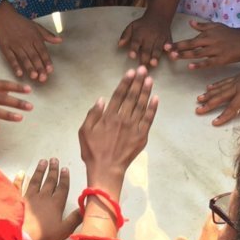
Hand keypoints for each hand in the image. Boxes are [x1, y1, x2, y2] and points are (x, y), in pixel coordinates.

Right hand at [0, 5, 61, 80]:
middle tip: (43, 79)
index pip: (42, 51)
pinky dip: (15, 66)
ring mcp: (15, 45)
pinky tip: (19, 74)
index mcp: (35, 37)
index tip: (50, 70)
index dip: (46, 61)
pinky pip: (11, 58)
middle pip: (34, 56)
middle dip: (39, 68)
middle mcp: (26, 42)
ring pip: (24, 58)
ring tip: (34, 77)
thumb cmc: (21, 22)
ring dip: (29, 68)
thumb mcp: (36, 26)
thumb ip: (48, 35)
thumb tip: (60, 40)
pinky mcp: (5, 47)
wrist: (4, 16)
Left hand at [20, 158, 81, 239]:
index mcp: (56, 204)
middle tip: (54, 160)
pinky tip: (21, 173)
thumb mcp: (64, 230)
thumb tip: (85, 208)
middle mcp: (43, 197)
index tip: (65, 168)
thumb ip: (75, 218)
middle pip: (50, 181)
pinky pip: (18, 186)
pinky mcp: (17, 199)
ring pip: (36, 180)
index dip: (64, 178)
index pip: (62, 188)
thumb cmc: (44, 235)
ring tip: (43, 161)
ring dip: (40, 171)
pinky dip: (19, 179)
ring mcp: (29, 197)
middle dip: (53, 170)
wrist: (22, 236)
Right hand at [79, 66, 157, 190]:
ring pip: (141, 105)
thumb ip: (92, 114)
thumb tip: (101, 99)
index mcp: (109, 117)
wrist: (106, 169)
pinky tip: (156, 98)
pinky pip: (149, 119)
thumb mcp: (84, 131)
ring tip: (150, 79)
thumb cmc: (93, 151)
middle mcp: (123, 119)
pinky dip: (153, 108)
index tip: (131, 72)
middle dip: (138, 82)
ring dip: (146, 91)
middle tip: (144, 70)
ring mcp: (134, 127)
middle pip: (132, 97)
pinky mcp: (142, 136)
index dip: (125, 82)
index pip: (119, 95)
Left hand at [118, 11, 171, 66]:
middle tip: (142, 68)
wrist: (159, 16)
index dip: (134, 49)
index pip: (135, 42)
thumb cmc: (143, 24)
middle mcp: (150, 36)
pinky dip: (170, 51)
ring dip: (155, 57)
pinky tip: (170, 56)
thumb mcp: (132, 26)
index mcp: (139, 34)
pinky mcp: (168, 40)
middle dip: (145, 57)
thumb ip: (125, 35)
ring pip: (157, 49)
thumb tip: (119, 45)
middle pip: (147, 48)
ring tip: (153, 64)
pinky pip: (169, 46)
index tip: (131, 56)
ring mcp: (160, 38)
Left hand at [167, 20, 239, 67]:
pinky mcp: (221, 60)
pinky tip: (190, 67)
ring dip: (185, 56)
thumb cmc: (231, 34)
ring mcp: (215, 51)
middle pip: (191, 46)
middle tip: (166, 51)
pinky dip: (199, 65)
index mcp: (208, 34)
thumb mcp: (217, 26)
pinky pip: (208, 63)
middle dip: (178, 48)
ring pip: (197, 54)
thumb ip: (203, 26)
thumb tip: (190, 23)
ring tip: (174, 57)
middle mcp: (210, 42)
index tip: (166, 46)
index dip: (177, 43)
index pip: (189, 39)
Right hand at [195, 55, 239, 124]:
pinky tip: (210, 87)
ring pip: (219, 89)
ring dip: (209, 95)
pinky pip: (224, 82)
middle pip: (221, 97)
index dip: (224, 115)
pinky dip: (216, 85)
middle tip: (197, 110)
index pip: (233, 106)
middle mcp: (239, 86)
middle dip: (209, 105)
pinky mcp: (239, 76)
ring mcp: (238, 80)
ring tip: (199, 99)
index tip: (214, 122)